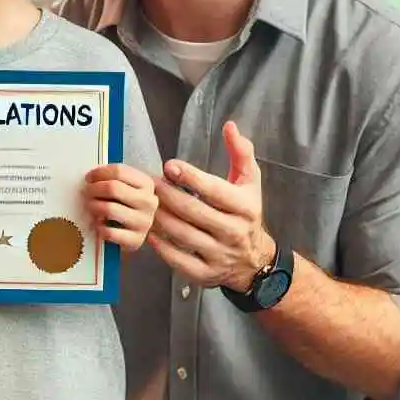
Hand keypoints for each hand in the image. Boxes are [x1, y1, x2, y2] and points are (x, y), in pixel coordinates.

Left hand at [82, 163, 158, 250]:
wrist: (138, 230)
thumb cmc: (127, 204)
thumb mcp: (127, 187)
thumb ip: (113, 178)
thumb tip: (91, 176)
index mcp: (146, 184)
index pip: (119, 171)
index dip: (99, 173)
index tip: (89, 177)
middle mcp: (148, 202)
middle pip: (113, 188)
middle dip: (94, 189)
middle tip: (86, 192)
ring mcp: (144, 222)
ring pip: (109, 208)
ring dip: (93, 206)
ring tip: (91, 206)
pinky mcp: (136, 240)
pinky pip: (109, 232)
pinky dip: (99, 227)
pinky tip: (98, 224)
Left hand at [148, 121, 274, 290]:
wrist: (254, 261)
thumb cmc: (245, 214)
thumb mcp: (250, 183)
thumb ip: (241, 153)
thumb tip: (230, 126)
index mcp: (245, 207)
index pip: (214, 190)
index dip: (190, 177)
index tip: (169, 165)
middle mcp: (233, 232)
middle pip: (192, 211)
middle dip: (167, 195)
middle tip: (149, 183)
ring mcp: (218, 255)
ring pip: (181, 233)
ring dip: (159, 216)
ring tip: (145, 202)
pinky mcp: (204, 274)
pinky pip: (177, 258)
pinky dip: (160, 245)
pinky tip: (149, 230)